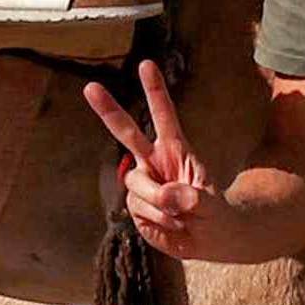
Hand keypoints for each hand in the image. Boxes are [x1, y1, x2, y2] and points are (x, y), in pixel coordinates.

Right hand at [84, 60, 226, 261]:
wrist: (208, 239)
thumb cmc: (214, 214)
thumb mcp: (211, 205)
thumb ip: (192, 198)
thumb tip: (168, 195)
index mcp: (176, 148)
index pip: (164, 115)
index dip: (155, 91)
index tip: (146, 65)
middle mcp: (153, 161)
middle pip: (126, 132)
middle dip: (108, 110)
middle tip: (90, 87)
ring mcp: (141, 182)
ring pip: (137, 183)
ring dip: (159, 202)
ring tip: (182, 216)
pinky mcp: (134, 204)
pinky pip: (139, 208)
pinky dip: (158, 220)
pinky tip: (172, 224)